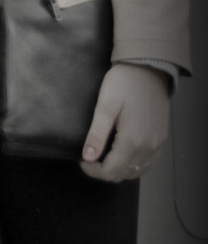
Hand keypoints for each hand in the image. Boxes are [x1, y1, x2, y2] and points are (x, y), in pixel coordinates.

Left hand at [80, 63, 170, 182]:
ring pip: (136, 171)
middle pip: (123, 174)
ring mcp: (157, 144)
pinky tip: (123, 154)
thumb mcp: (105, 105)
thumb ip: (97, 133)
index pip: (110, 171)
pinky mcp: (161, 138)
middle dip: (104, 171)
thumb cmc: (124, 83)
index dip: (93, 171)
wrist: (148, 68)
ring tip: (103, 156)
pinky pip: (148, 162)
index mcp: (132, 141)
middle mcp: (147, 147)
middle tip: (90, 157)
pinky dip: (134, 164)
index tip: (82, 160)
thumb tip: (88, 157)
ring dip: (119, 169)